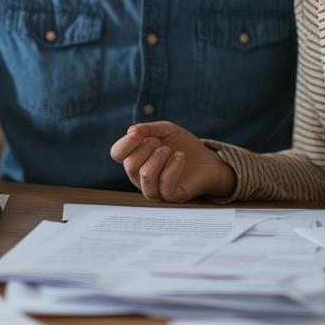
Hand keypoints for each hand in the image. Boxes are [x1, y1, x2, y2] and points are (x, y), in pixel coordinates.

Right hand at [109, 122, 236, 201]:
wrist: (207, 161)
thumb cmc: (183, 146)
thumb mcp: (166, 130)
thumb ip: (148, 129)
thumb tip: (132, 131)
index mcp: (136, 159)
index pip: (117, 153)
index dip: (125, 142)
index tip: (139, 132)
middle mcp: (141, 176)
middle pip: (130, 165)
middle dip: (145, 148)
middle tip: (160, 143)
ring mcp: (156, 189)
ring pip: (145, 176)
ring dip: (157, 158)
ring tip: (169, 150)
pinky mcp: (172, 196)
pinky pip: (165, 186)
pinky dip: (172, 167)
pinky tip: (180, 157)